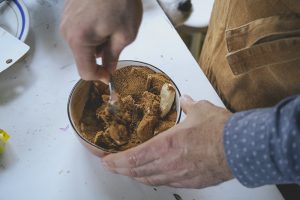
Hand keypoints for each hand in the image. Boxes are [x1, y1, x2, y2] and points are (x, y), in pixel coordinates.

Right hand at [60, 0, 142, 81]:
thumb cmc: (120, 0)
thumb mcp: (125, 34)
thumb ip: (114, 55)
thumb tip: (109, 68)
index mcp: (79, 40)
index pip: (85, 71)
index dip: (100, 77)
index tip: (110, 75)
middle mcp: (68, 32)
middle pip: (83, 58)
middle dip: (100, 56)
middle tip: (116, 42)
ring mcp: (67, 21)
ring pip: (82, 45)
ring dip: (98, 43)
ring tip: (112, 26)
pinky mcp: (69, 13)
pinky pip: (80, 32)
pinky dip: (93, 33)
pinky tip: (105, 20)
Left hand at [102, 95, 233, 187]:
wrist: (242, 148)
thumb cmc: (220, 131)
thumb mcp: (200, 111)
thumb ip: (188, 105)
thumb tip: (186, 99)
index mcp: (167, 144)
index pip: (132, 157)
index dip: (115, 161)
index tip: (105, 160)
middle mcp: (169, 163)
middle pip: (137, 171)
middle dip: (120, 169)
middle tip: (110, 166)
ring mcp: (179, 175)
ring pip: (149, 179)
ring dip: (135, 175)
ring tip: (126, 171)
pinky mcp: (190, 181)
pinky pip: (165, 182)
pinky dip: (153, 178)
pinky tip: (151, 175)